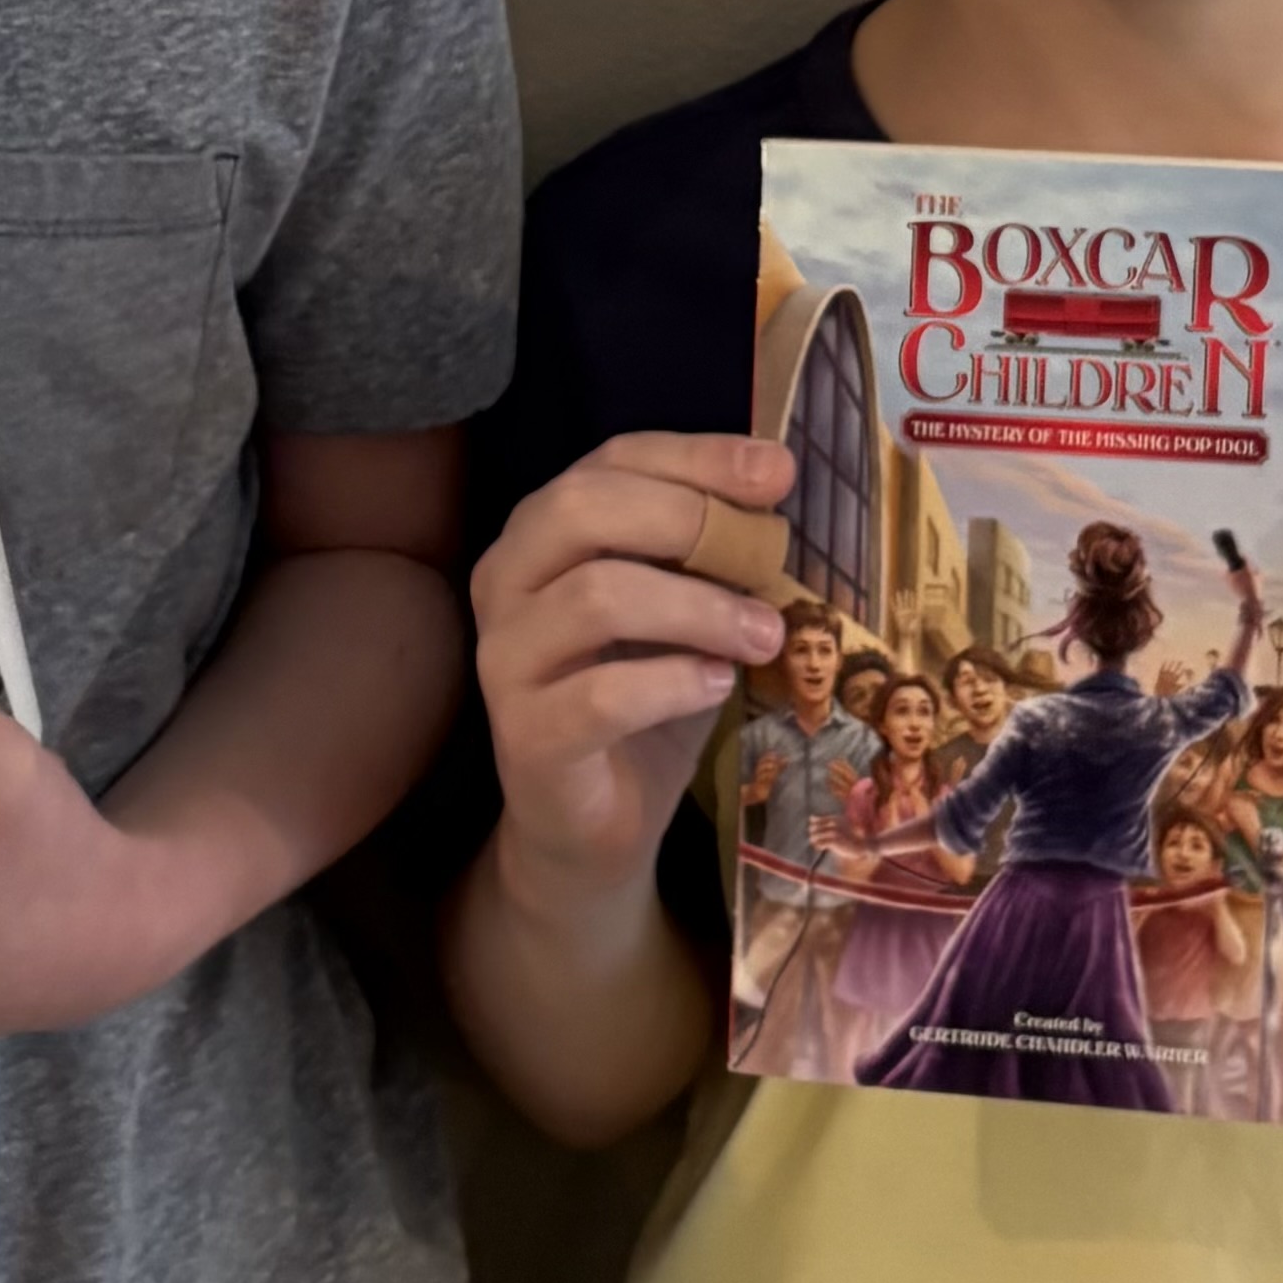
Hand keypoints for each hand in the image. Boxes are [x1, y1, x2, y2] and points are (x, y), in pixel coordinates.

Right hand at [470, 433, 791, 917]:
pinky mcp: (524, 735)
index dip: (695, 456)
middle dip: (689, 518)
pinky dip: (674, 682)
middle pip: (582, 509)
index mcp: (541, 533)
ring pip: (596, 596)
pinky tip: (717, 685)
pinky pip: (601, 695)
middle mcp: (504, 581)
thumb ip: (712, 550)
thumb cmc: (644, 700)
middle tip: (769, 554)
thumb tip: (774, 479)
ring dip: (699, 608)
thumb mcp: (686, 610)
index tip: (778, 471)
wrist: (592, 826)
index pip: (610, 461)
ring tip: (764, 635)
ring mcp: (503, 659)